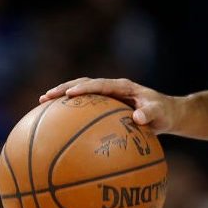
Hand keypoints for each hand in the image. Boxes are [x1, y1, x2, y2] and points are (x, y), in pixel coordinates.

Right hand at [39, 77, 176, 133]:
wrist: (167, 113)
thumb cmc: (164, 113)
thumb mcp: (161, 114)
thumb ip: (151, 114)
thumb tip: (138, 118)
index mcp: (123, 87)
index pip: (101, 84)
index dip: (85, 88)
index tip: (70, 94)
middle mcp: (112, 88)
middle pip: (84, 84)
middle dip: (64, 88)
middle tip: (45, 97)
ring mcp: (107, 96)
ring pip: (81, 92)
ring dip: (62, 96)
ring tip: (41, 104)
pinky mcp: (105, 105)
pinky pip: (84, 107)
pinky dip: (69, 111)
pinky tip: (54, 124)